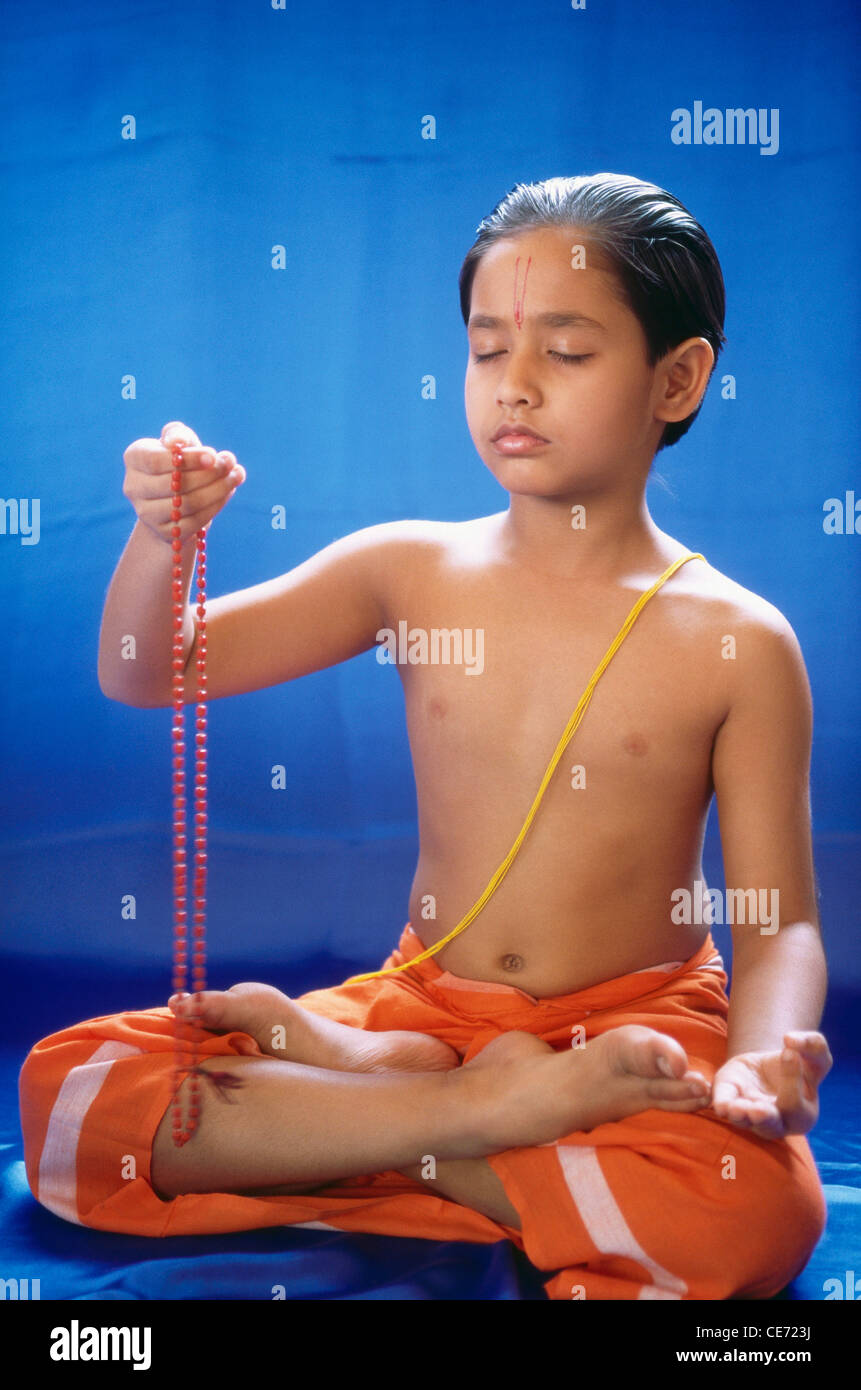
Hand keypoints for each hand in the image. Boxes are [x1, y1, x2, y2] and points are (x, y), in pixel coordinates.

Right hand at [122, 420, 245, 543]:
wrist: (175, 495)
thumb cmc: (179, 460)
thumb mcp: (179, 440)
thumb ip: (178, 434)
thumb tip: (177, 443)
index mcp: (134, 458)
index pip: (156, 461)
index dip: (187, 459)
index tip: (213, 455)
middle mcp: (134, 487)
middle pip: (174, 485)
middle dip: (208, 474)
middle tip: (231, 464)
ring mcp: (146, 513)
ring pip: (187, 504)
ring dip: (218, 489)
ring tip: (236, 476)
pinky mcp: (165, 532)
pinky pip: (195, 521)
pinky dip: (216, 505)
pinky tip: (228, 491)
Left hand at [711, 1031, 831, 1140]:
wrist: (769, 1063)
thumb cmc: (799, 1059)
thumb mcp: (813, 1050)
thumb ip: (811, 1044)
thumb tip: (790, 1040)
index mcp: (803, 1114)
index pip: (796, 1105)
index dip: (792, 1079)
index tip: (788, 1052)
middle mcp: (776, 1122)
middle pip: (771, 1125)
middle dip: (764, 1118)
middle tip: (757, 1110)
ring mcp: (750, 1115)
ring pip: (745, 1122)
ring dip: (740, 1116)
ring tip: (734, 1109)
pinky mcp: (730, 1100)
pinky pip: (725, 1106)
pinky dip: (722, 1105)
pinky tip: (720, 1104)